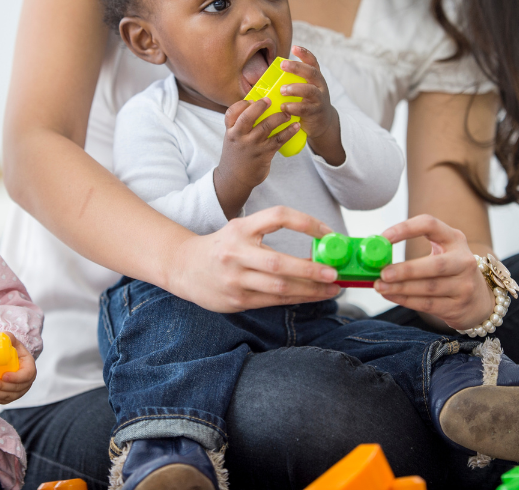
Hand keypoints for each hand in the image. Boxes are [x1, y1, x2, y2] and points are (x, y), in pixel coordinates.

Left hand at [0, 334, 36, 404]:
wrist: (10, 358)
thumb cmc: (12, 349)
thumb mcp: (12, 341)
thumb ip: (9, 338)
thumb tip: (3, 337)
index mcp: (29, 366)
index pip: (26, 375)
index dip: (16, 378)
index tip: (4, 375)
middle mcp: (27, 381)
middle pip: (17, 388)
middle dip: (2, 387)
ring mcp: (20, 390)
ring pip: (10, 396)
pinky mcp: (11, 395)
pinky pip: (4, 400)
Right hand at [166, 206, 340, 311]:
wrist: (184, 267)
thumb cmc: (221, 248)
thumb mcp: (240, 231)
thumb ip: (269, 234)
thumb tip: (316, 246)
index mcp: (240, 228)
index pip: (277, 216)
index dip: (306, 222)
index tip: (327, 232)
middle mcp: (236, 253)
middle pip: (280, 262)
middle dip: (311, 269)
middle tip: (334, 271)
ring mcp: (235, 279)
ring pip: (280, 287)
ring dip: (311, 289)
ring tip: (333, 288)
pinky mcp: (237, 300)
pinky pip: (273, 301)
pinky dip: (297, 298)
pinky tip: (313, 295)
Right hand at [214, 96, 301, 217]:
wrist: (235, 179)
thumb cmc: (236, 155)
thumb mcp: (232, 139)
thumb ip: (240, 125)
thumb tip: (257, 107)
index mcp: (230, 131)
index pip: (231, 112)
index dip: (242, 104)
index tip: (252, 100)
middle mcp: (239, 136)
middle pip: (248, 117)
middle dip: (260, 106)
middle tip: (270, 99)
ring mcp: (251, 145)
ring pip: (266, 126)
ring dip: (279, 117)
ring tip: (288, 113)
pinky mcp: (263, 154)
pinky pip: (278, 140)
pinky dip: (288, 132)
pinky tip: (296, 126)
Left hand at [278, 46, 344, 165]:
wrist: (323, 122)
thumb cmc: (307, 101)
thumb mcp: (304, 89)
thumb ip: (293, 81)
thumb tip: (267, 76)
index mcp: (315, 78)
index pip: (312, 62)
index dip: (305, 54)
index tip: (294, 47)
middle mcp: (320, 86)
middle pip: (312, 73)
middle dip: (297, 68)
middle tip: (283, 65)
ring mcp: (319, 99)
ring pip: (310, 91)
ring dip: (295, 89)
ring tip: (283, 90)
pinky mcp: (316, 113)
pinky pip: (306, 109)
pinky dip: (294, 107)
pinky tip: (284, 107)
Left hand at [373, 215, 494, 329]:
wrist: (479, 301)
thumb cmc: (449, 270)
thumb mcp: (441, 252)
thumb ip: (415, 249)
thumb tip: (374, 254)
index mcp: (455, 238)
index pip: (430, 225)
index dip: (405, 229)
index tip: (384, 237)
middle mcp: (464, 260)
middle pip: (434, 265)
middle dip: (405, 270)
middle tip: (382, 273)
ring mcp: (465, 285)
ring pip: (428, 288)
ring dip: (400, 288)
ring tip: (379, 286)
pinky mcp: (459, 306)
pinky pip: (427, 304)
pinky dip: (405, 300)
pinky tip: (390, 295)